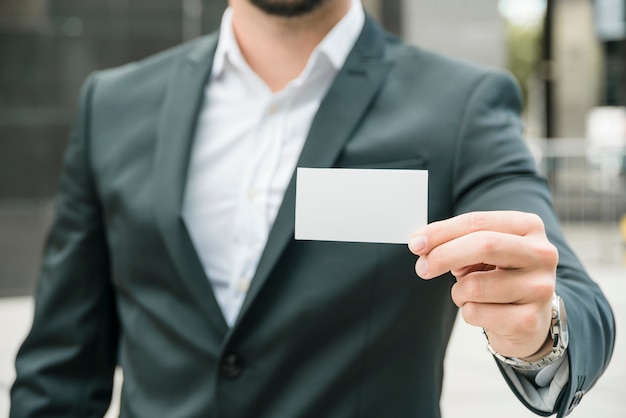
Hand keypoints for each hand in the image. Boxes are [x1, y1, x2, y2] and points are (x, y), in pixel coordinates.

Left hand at [408, 211, 558, 359]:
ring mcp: (540, 288)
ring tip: (469, 294)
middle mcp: (542, 253)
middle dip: (444, 255)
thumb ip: (456, 242)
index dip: (441, 232)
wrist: (528, 320)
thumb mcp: (481, 252)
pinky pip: (477, 313)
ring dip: (458, 292)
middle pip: (484, 245)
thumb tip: (421, 244)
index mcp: (528, 227)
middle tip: (422, 267)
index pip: (478, 222)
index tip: (415, 243)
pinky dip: (468, 312)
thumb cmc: (498, 277)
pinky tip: (484, 312)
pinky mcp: (531, 320)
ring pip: (475, 285)